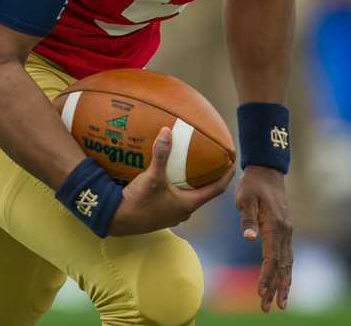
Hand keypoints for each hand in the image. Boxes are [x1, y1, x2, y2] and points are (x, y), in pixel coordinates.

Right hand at [109, 127, 233, 235]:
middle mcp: (183, 211)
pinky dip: (178, 188)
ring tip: (192, 168)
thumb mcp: (152, 176)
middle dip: (209, 178)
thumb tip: (167, 130)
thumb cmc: (139, 201)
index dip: (226, 176)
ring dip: (193, 184)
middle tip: (212, 162)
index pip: (216, 189)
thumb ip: (161, 154)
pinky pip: (175, 199)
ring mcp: (171, 215)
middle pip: (203, 193)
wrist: (117, 219)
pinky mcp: (160, 214)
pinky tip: (170, 178)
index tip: (233, 163)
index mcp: (188, 204)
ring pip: (189, 197)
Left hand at [233, 165, 292, 312]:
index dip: (266, 276)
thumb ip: (247, 218)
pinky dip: (286, 272)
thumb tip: (248, 237)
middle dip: (275, 288)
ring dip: (284, 284)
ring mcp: (287, 232)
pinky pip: (288, 256)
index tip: (261, 292)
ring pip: (288, 264)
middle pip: (281, 266)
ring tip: (281, 304)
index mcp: (275, 226)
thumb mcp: (244, 198)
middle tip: (268, 307)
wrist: (266, 171)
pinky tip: (283, 283)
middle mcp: (285, 232)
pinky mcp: (285, 231)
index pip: (271, 257)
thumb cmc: (252, 184)